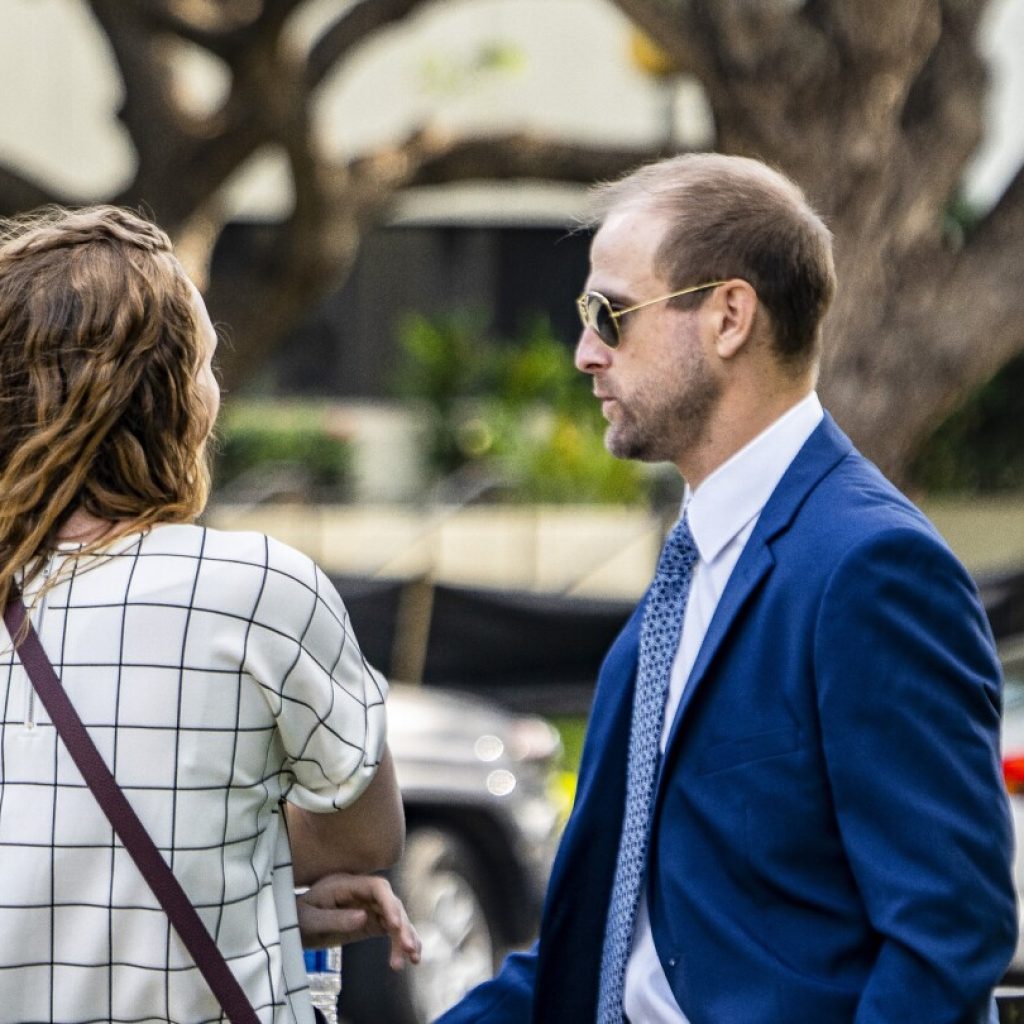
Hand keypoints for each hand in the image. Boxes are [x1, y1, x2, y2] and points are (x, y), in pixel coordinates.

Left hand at [297, 873, 421, 970]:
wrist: (293, 923)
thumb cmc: (298, 918)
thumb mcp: (310, 920)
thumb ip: (335, 919)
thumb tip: (363, 917)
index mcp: (347, 885)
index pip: (377, 887)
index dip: (389, 902)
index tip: (395, 924)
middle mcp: (363, 893)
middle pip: (391, 903)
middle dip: (402, 925)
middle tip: (408, 948)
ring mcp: (369, 907)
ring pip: (395, 918)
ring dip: (406, 937)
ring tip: (412, 959)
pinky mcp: (371, 922)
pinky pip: (391, 931)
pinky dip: (401, 943)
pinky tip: (410, 958)